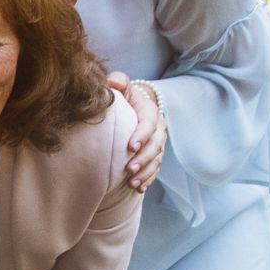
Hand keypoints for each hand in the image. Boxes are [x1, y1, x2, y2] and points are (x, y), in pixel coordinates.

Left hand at [108, 73, 164, 192]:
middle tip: (129, 169)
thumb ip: (118, 81)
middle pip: (155, 146)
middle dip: (143, 158)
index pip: (150, 123)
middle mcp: (158, 129)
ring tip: (133, 183)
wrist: (133, 106)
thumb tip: (112, 82)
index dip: (142, 134)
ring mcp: (157, 144)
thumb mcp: (121, 85)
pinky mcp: (154, 155)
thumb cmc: (123, 96)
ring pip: (156, 160)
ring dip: (146, 172)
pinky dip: (148, 179)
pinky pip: (155, 169)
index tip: (130, 146)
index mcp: (150, 112)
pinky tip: (138, 188)